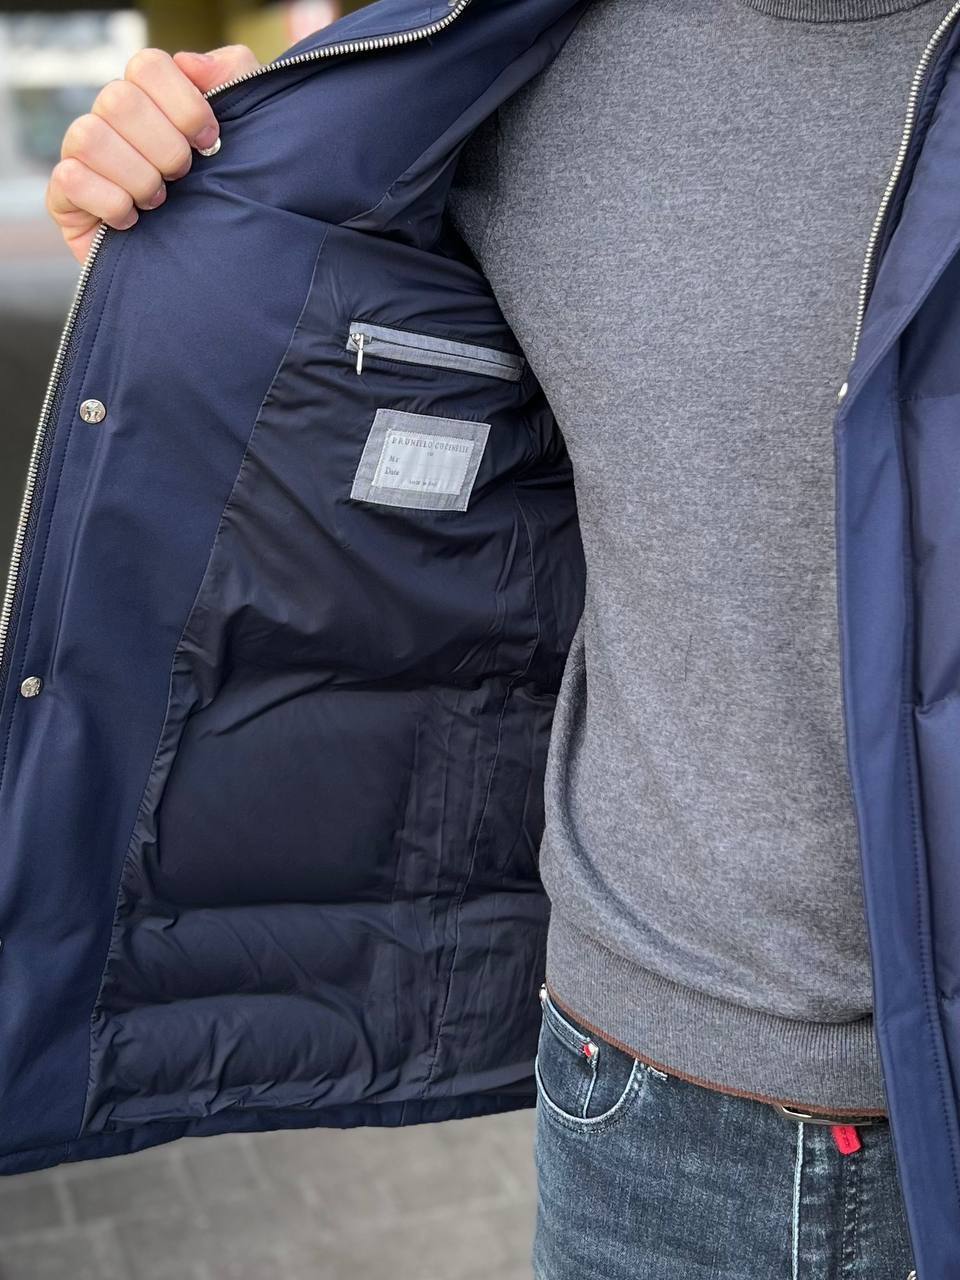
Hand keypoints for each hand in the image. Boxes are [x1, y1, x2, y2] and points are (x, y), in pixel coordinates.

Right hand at [46, 44, 260, 263]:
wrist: (206, 265)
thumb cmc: (223, 192)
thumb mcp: (246, 129)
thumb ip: (233, 75)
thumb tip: (191, 63)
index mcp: (149, 97)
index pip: (148, 66)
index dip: (184, 103)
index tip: (210, 141)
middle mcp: (109, 119)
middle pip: (118, 100)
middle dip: (164, 147)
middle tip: (183, 176)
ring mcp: (82, 155)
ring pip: (91, 136)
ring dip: (138, 176)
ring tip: (159, 202)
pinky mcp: (65, 196)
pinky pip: (71, 179)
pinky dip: (110, 202)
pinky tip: (132, 221)